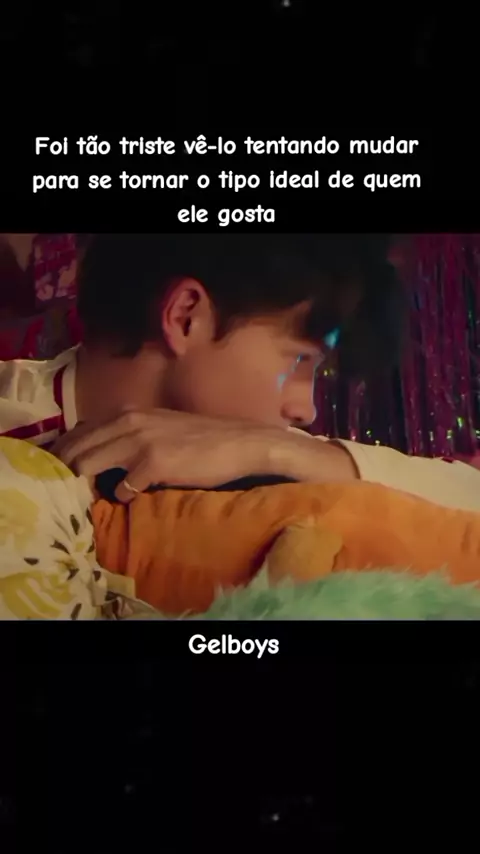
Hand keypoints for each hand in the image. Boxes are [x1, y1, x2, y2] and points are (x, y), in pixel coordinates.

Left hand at [51, 409, 358, 502]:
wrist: (241, 443)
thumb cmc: (202, 439)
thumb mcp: (159, 427)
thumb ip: (130, 435)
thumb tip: (102, 457)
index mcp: (127, 412)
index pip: (77, 432)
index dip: (63, 455)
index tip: (60, 474)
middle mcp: (128, 421)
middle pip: (74, 450)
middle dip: (63, 472)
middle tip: (66, 494)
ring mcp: (140, 441)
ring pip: (88, 466)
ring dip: (85, 486)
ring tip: (88, 501)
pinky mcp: (155, 463)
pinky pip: (121, 488)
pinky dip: (119, 497)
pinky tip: (131, 499)